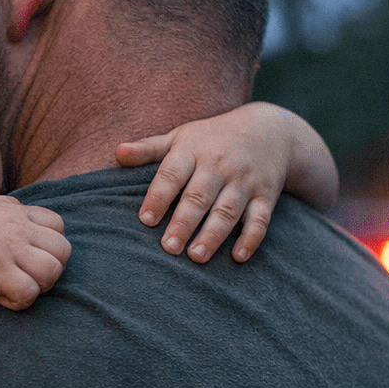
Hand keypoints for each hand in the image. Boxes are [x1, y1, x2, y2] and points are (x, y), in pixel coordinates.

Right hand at [0, 193, 68, 309]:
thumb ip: (0, 207)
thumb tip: (13, 209)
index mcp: (12, 210)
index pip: (57, 223)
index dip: (50, 244)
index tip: (29, 257)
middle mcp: (16, 227)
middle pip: (63, 249)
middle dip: (52, 268)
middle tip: (28, 278)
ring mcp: (8, 248)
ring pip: (53, 271)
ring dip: (40, 286)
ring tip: (16, 288)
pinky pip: (29, 292)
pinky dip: (19, 302)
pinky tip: (1, 299)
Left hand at [117, 102, 299, 263]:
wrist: (271, 130)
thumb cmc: (212, 138)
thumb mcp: (181, 137)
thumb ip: (149, 149)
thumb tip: (117, 153)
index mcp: (193, 151)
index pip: (172, 174)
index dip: (158, 197)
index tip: (145, 220)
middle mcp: (219, 166)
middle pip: (199, 197)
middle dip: (184, 223)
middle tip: (168, 248)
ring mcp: (245, 181)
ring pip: (228, 210)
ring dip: (212, 235)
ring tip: (195, 256)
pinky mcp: (265, 195)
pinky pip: (260, 219)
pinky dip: (251, 238)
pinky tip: (238, 257)